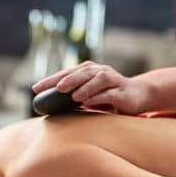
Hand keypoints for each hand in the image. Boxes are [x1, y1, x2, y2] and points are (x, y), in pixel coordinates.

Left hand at [32, 61, 152, 114]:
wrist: (139, 95)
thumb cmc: (110, 96)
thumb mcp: (90, 95)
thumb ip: (74, 96)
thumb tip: (52, 105)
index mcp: (89, 71)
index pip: (66, 73)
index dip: (51, 79)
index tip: (35, 88)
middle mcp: (100, 71)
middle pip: (81, 73)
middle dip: (66, 79)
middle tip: (54, 88)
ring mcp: (113, 80)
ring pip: (97, 79)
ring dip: (84, 86)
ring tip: (72, 95)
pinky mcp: (122, 92)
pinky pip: (109, 93)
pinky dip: (98, 96)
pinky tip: (87, 102)